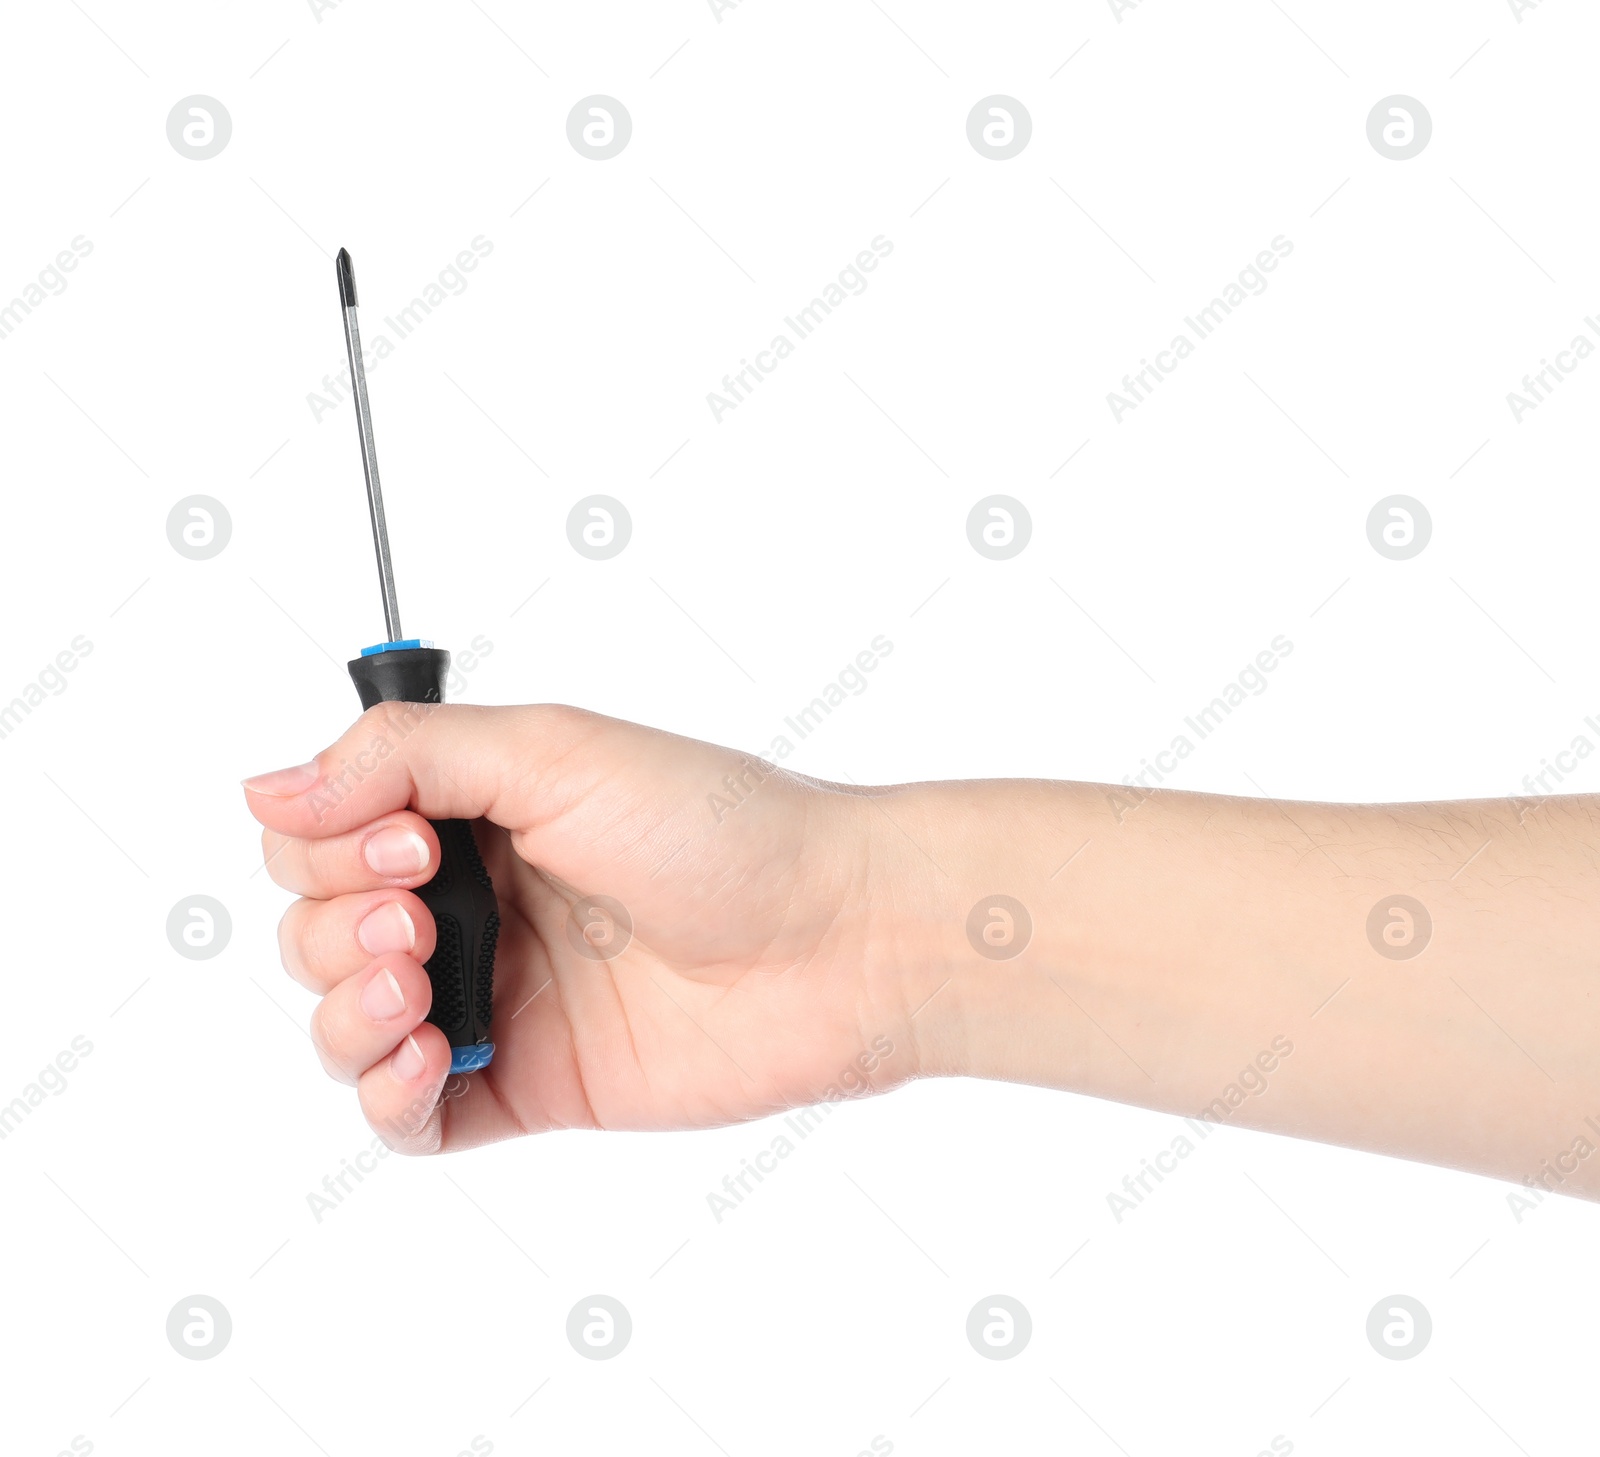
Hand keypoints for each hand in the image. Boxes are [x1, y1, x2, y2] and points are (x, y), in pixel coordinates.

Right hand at [244, 704, 913, 1153]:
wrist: (835, 937)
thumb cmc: (721, 827)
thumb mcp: (554, 751)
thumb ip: (404, 757)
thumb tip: (265, 786)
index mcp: (475, 812)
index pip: (325, 833)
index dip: (330, 844)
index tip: (410, 842)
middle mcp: (478, 903)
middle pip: (319, 929)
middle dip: (335, 926)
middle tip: (419, 914)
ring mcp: (501, 998)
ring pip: (348, 1024)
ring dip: (344, 1008)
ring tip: (415, 986)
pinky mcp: (530, 1083)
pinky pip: (410, 1117)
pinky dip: (388, 1097)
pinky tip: (431, 1059)